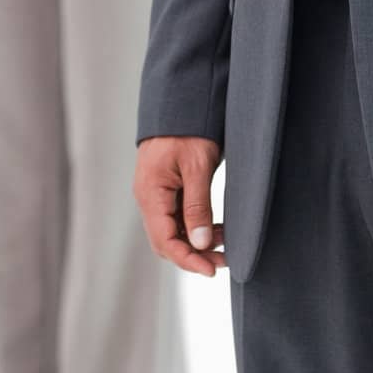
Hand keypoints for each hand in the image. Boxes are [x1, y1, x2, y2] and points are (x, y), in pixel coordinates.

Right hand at [134, 135, 225, 277]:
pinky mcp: (164, 188)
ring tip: (225, 242)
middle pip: (166, 240)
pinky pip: (176, 217)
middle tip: (223, 259)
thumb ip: (197, 206)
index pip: (165, 240)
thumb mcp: (197, 167)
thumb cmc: (188, 130)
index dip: (187, 260)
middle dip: (193, 255)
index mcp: (151, 193)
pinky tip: (215, 227)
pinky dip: (194, 227)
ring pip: (172, 231)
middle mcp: (148, 197)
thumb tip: (199, 244)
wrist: (182, 102)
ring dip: (196, 242)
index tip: (212, 270)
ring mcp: (155, 193)